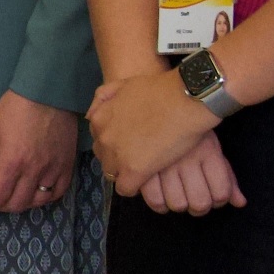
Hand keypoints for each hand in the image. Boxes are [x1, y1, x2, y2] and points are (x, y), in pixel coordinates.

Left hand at [0, 91, 81, 212]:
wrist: (48, 93)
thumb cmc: (15, 109)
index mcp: (12, 162)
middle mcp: (34, 170)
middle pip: (16, 203)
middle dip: (0, 205)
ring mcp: (54, 169)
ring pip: (37, 202)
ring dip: (21, 203)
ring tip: (12, 195)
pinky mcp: (68, 165)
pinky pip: (58, 192)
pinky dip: (45, 198)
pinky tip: (35, 192)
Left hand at [86, 64, 223, 198]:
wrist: (184, 100)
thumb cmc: (159, 90)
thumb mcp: (123, 85)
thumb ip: (103, 98)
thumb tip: (89, 116)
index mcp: (99, 119)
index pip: (98, 139)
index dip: (114, 142)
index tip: (129, 142)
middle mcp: (103, 139)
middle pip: (104, 157)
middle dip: (117, 157)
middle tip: (138, 154)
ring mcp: (117, 156)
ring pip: (112, 174)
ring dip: (125, 172)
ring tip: (143, 167)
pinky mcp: (134, 171)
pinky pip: (125, 189)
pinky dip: (134, 186)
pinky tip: (146, 179)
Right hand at [132, 131, 246, 216]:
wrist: (162, 101)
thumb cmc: (189, 124)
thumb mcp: (212, 147)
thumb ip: (228, 177)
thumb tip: (240, 203)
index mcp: (209, 152)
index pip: (220, 193)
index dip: (218, 201)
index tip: (212, 197)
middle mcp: (188, 159)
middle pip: (200, 203)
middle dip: (199, 208)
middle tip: (193, 201)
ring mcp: (164, 162)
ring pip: (177, 204)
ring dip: (178, 207)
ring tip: (176, 199)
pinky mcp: (143, 164)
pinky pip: (153, 197)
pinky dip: (157, 204)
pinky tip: (160, 199)